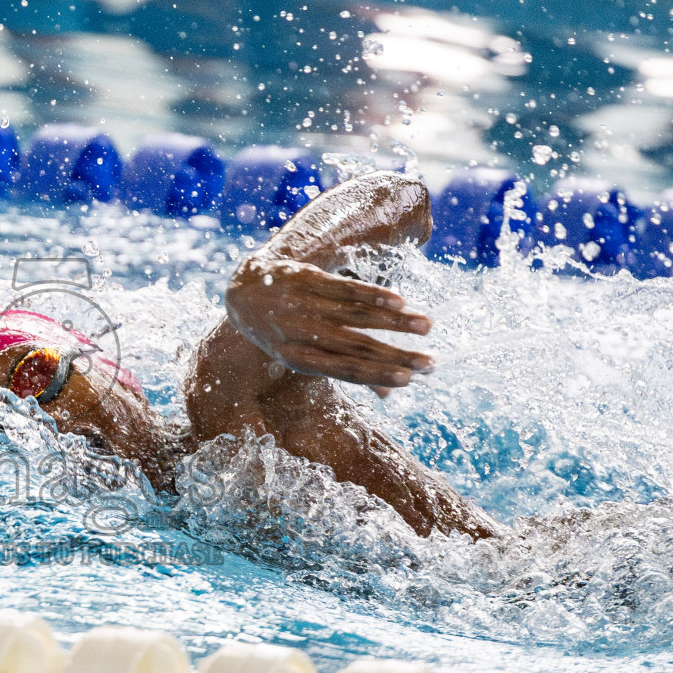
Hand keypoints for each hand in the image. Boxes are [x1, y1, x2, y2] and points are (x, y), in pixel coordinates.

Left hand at [225, 256, 432, 395]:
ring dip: (394, 322)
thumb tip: (388, 394)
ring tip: (426, 326)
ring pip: (354, 315)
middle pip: (355, 346)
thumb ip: (344, 369)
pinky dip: (373, 294)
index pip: (343, 370)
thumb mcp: (301, 354)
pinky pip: (344, 287)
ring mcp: (303, 305)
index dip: (376, 375)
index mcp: (298, 359)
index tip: (409, 380)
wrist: (242, 290)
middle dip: (395, 355)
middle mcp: (300, 333)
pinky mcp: (306, 279)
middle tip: (430, 362)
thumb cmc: (282, 331)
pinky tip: (399, 301)